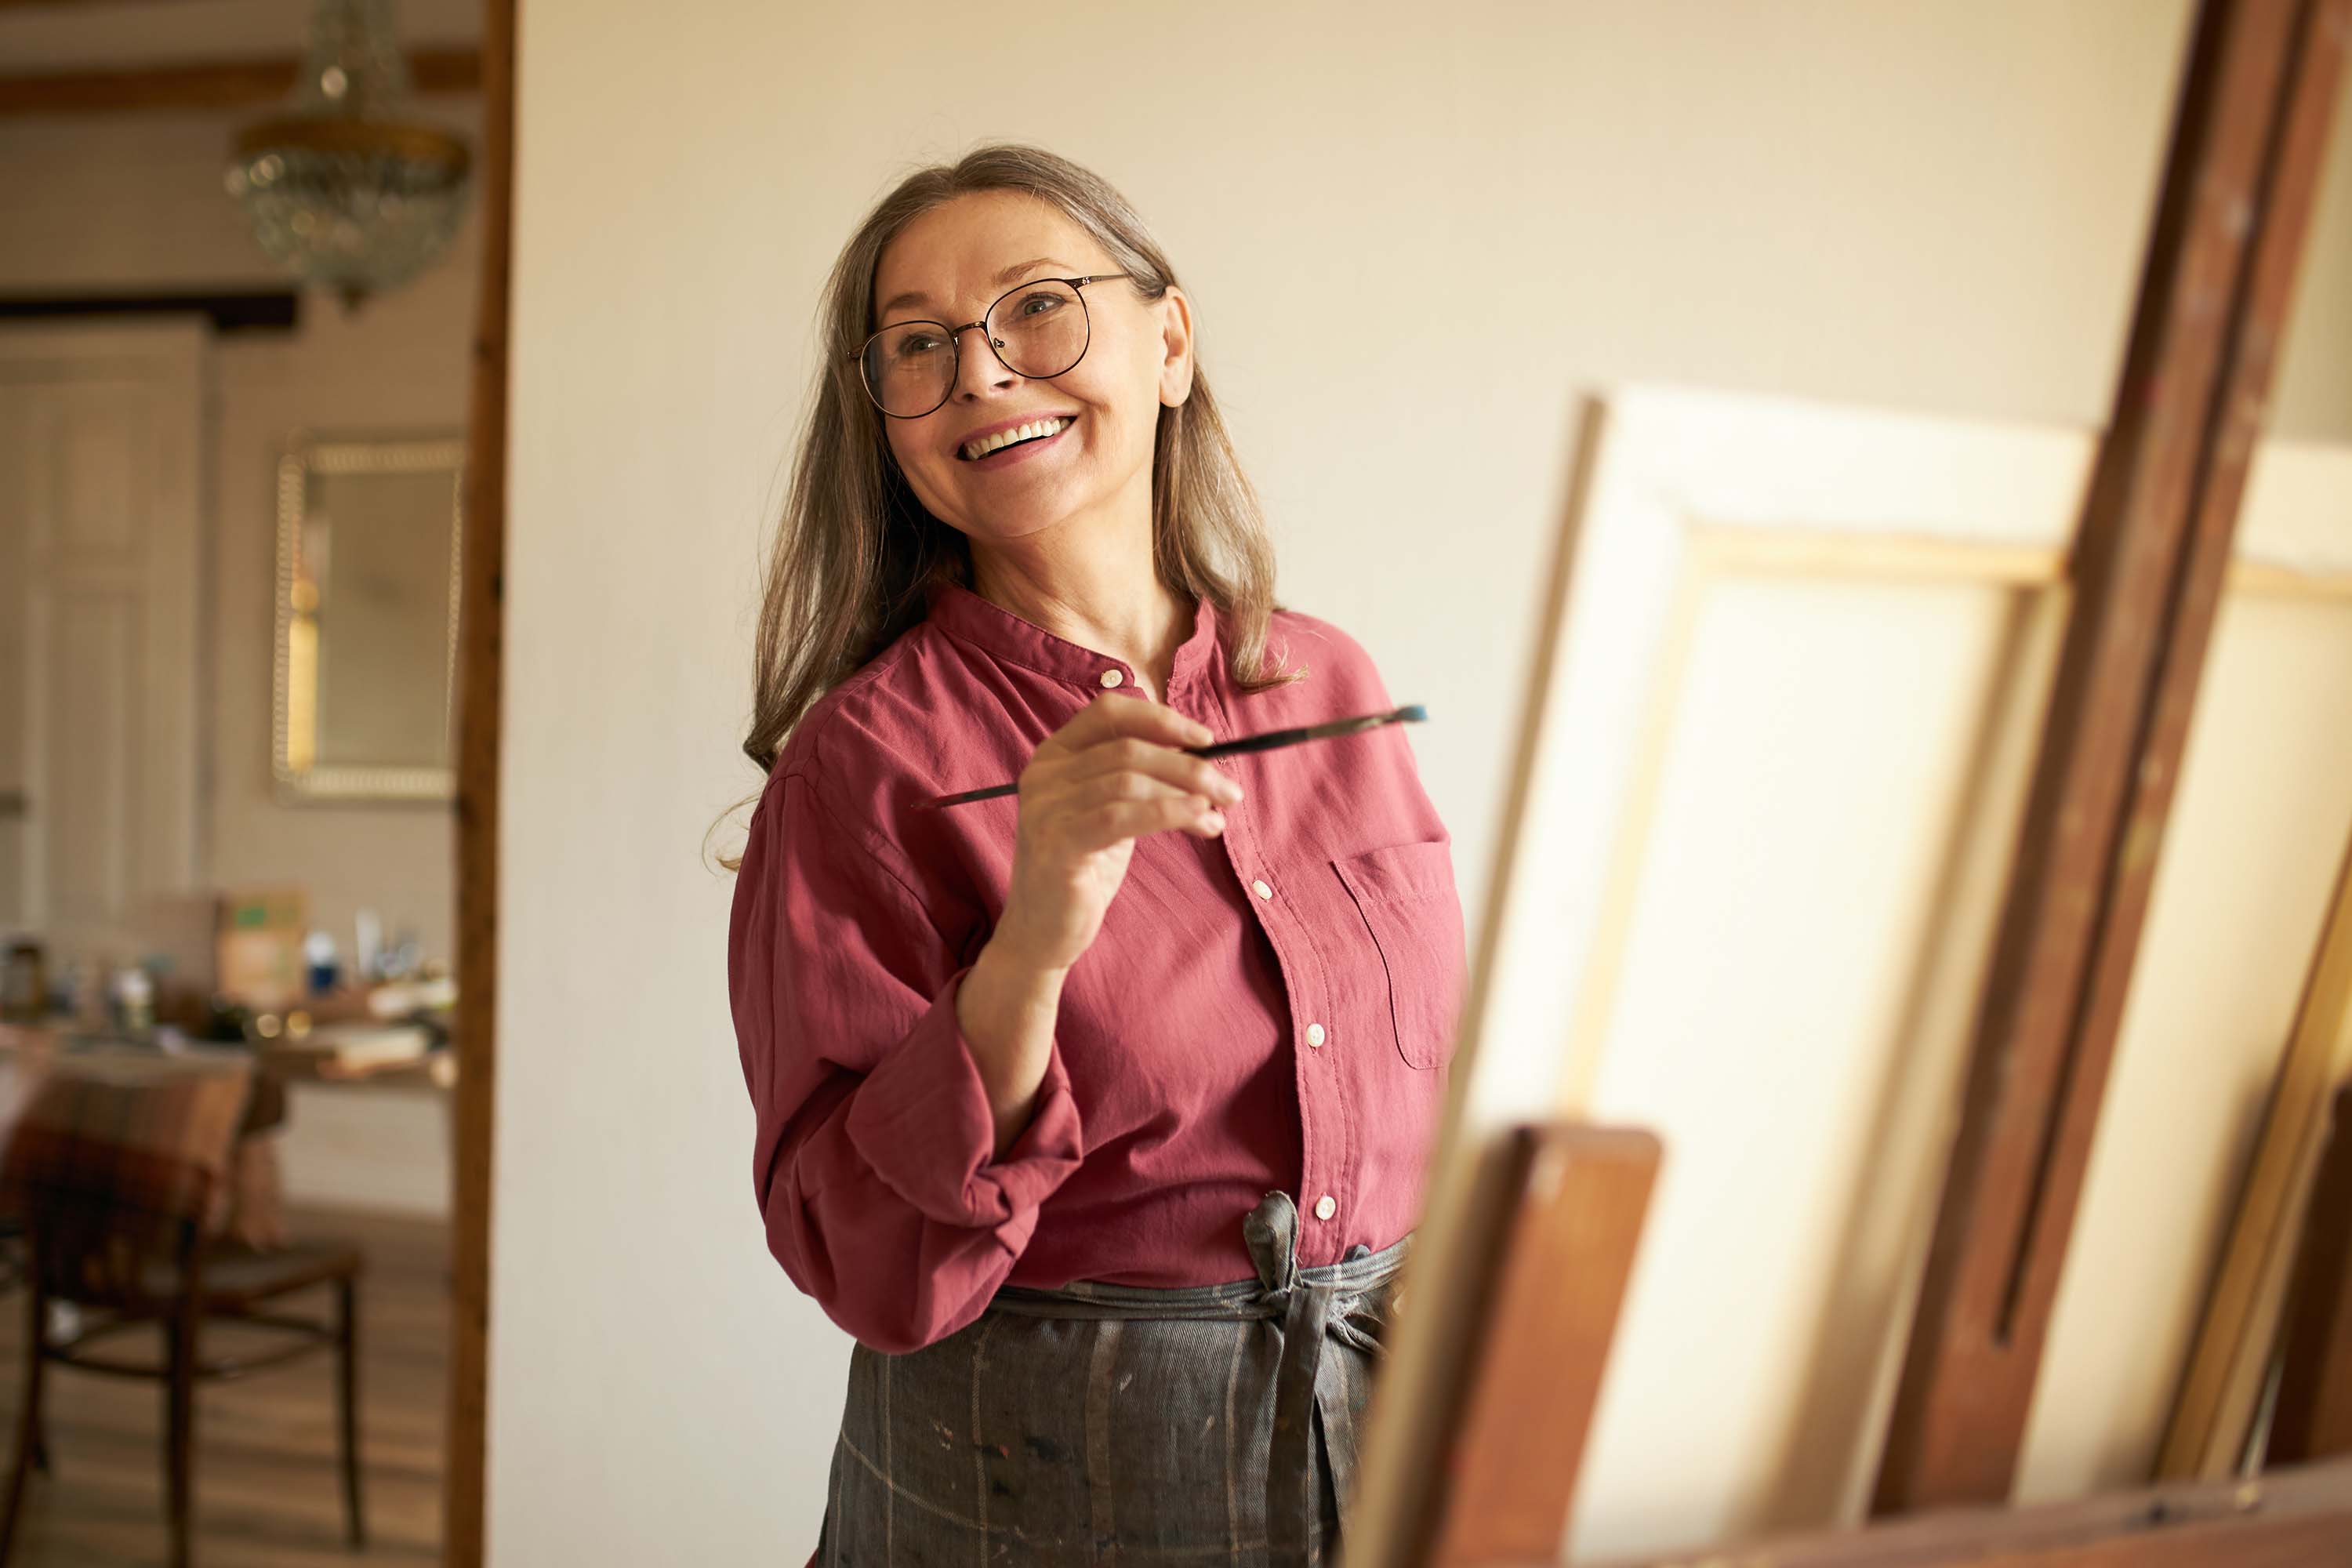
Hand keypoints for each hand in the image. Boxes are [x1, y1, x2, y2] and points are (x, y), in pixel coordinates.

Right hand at [992, 691, 1244, 974]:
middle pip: (1128, 749)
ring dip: (1186, 794)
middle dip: (1188, 766)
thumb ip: (1140, 780)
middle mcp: (1044, 774)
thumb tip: (1201, 758)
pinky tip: (1200, 822)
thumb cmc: (1084, 869)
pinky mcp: (1055, 844)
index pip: (1109, 712)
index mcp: (1054, 755)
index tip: (1206, 740)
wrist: (1044, 931)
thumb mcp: (1112, 812)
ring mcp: (1045, 808)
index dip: (1160, 719)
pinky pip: (1122, 816)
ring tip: (1217, 815)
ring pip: (1129, 780)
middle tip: (1229, 791)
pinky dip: (1170, 812)